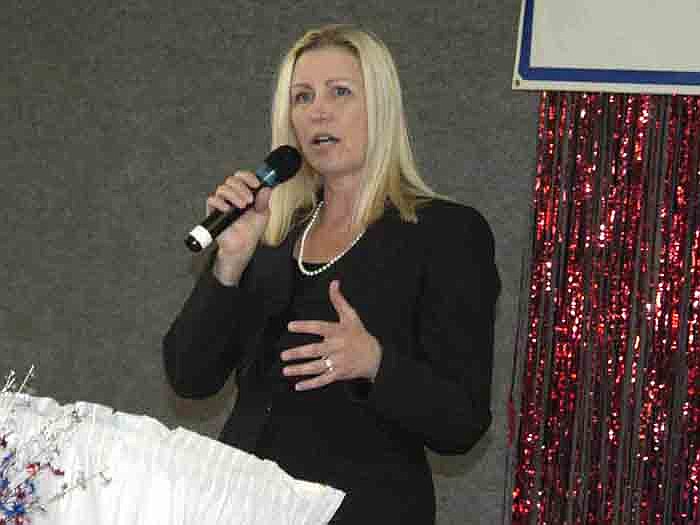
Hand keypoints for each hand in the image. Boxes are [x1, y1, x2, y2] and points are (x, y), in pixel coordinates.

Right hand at [207, 170, 271, 284]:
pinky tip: (229, 210)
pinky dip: (220, 203)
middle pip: (232, 179)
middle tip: (250, 200)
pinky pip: (212, 200)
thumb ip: (264, 201)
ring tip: (243, 206)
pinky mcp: (214, 211)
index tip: (256, 184)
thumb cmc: (252, 230)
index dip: (248, 177)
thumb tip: (266, 188)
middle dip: (242, 188)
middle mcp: (232, 195)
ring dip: (234, 195)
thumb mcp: (263, 214)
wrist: (243, 246)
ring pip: (222, 188)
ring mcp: (222, 202)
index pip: (242, 177)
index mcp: (244, 192)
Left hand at [281, 280, 381, 390]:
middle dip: (299, 353)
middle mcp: (338, 347)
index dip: (305, 326)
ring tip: (286, 369)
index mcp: (338, 331)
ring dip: (301, 369)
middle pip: (316, 350)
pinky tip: (298, 385)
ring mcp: (339, 362)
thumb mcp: (351, 316)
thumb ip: (339, 300)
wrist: (376, 357)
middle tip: (283, 355)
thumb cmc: (359, 334)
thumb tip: (334, 282)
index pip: (320, 327)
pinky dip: (311, 384)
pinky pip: (323, 380)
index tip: (290, 326)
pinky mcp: (339, 374)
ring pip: (317, 367)